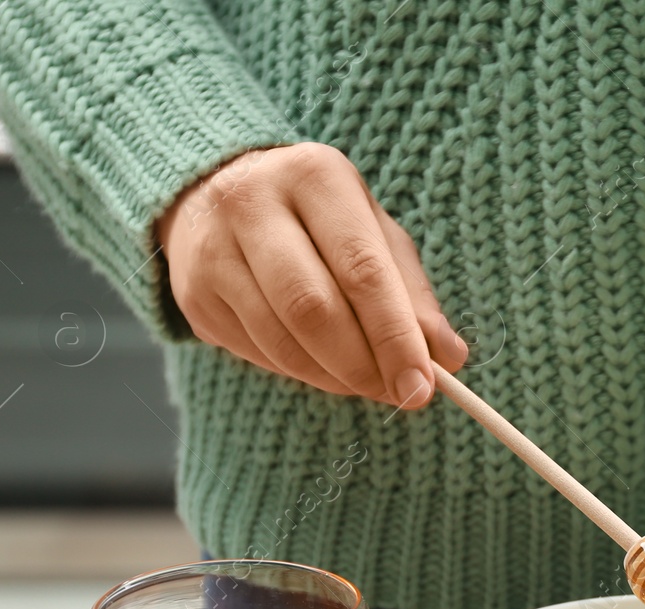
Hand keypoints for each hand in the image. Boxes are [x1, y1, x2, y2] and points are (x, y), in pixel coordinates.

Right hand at [157, 142, 465, 409]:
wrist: (214, 193)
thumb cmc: (318, 219)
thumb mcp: (373, 234)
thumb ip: (414, 295)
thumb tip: (451, 357)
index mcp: (315, 176)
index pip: (361, 270)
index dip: (395, 337)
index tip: (425, 386)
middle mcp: (254, 204)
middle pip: (313, 309)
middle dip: (364, 366)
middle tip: (399, 395)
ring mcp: (214, 251)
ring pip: (282, 341)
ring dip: (335, 378)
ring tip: (366, 381)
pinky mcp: (194, 295)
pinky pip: (258, 354)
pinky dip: (302, 373)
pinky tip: (321, 364)